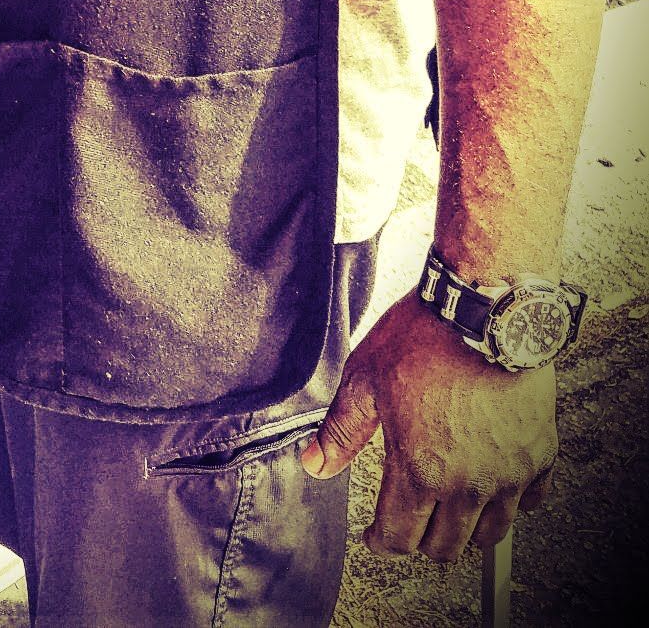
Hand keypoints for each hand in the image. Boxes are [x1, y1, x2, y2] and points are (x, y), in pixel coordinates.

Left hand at [299, 291, 556, 560]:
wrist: (483, 307)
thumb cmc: (423, 337)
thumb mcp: (366, 379)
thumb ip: (341, 430)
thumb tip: (315, 465)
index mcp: (420, 470)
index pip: (399, 538)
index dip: (381, 542)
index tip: (377, 536)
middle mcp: (468, 484)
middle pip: (446, 547)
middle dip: (422, 538)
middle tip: (412, 517)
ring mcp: (509, 474)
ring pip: (490, 534)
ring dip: (467, 527)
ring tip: (450, 505)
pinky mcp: (540, 454)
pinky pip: (532, 502)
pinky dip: (513, 501)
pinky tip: (495, 482)